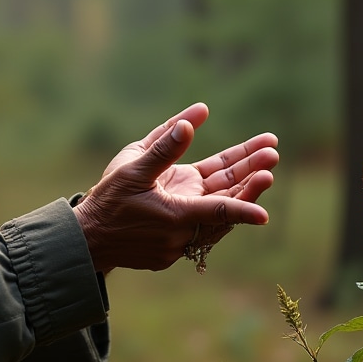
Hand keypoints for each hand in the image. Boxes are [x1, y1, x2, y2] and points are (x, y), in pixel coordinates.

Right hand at [73, 103, 277, 272]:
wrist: (90, 238)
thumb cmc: (108, 201)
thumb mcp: (131, 168)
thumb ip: (163, 147)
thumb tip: (191, 122)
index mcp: (175, 215)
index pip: (218, 210)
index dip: (244, 206)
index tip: (266, 214)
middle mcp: (184, 230)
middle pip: (226, 202)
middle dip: (251, 178)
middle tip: (272, 154)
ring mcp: (183, 237)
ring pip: (219, 207)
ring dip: (241, 184)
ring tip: (264, 160)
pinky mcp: (179, 239)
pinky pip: (207, 215)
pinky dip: (224, 197)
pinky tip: (240, 176)